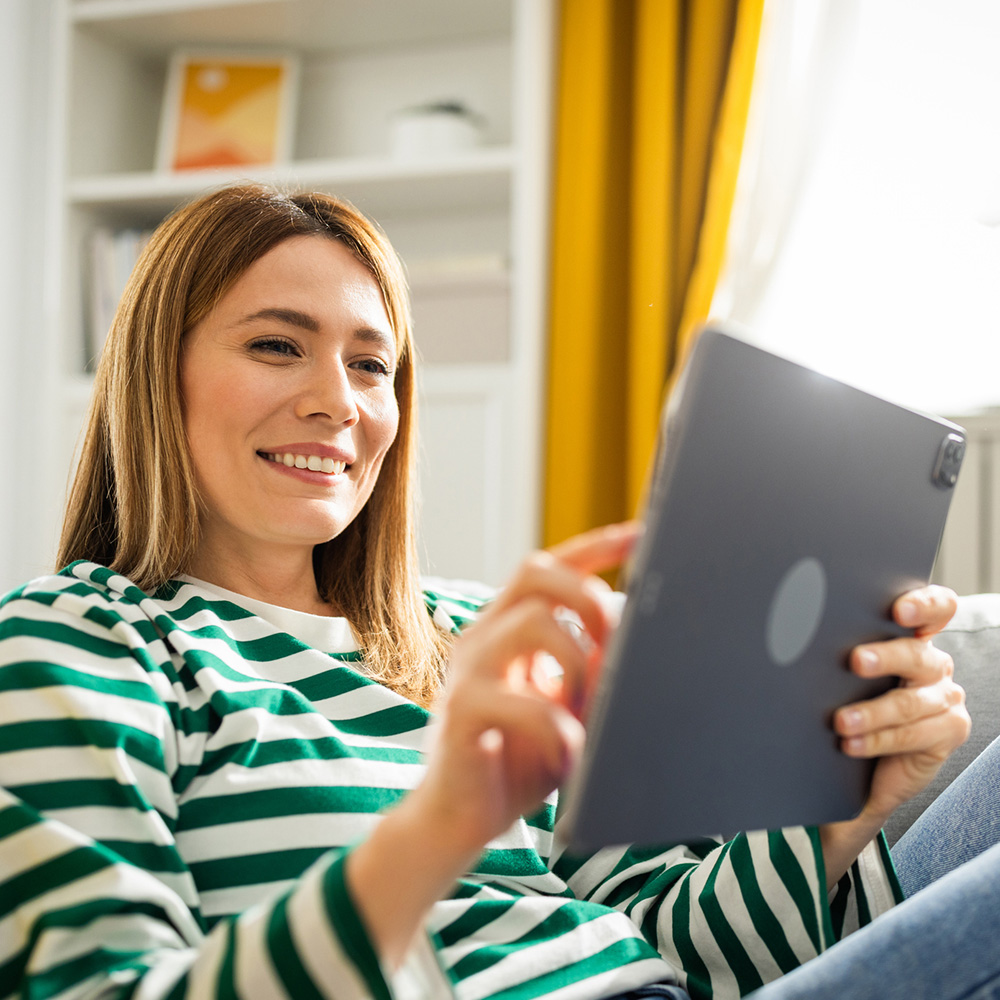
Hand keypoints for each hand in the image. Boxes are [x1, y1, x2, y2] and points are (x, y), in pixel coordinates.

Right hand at [409, 521, 641, 856]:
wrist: (455, 820)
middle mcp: (483, 638)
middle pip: (535, 572)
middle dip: (589, 595)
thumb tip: (635, 634)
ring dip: (580, 667)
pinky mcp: (460, 714)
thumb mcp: (563, 706)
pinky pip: (525, 704)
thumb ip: (589, 667)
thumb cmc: (516, 758)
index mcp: (507, 629)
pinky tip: (568, 757)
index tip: (644, 535)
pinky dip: (561, 731)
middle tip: (614, 639)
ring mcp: (468, 672)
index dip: (597, 546)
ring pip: (534, 623)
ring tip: (588, 715)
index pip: (548, 567)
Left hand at [820, 585, 970, 885]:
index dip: (923, 605)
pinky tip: (852, 744)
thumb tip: (793, 633)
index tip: (898, 611)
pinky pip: (912, 735)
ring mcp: (945, 697)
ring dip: (871, 713)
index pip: (936, 608)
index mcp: (913, 637)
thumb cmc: (852, 703)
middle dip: (885, 657)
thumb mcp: (845, 675)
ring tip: (841, 722)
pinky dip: (877, 740)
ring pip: (909, 702)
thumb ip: (838, 650)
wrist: (868, 763)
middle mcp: (934, 663)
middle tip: (855, 661)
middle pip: (916, 654)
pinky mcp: (949, 731)